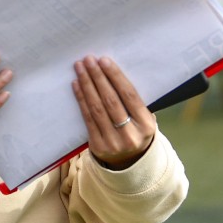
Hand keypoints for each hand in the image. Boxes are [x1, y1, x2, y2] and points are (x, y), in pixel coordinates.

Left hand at [72, 55, 155, 169]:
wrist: (129, 163)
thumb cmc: (135, 132)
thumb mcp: (143, 120)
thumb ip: (134, 102)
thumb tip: (113, 73)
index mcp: (146, 125)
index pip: (129, 95)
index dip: (115, 77)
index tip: (104, 61)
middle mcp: (130, 134)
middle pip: (111, 100)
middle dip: (98, 77)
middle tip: (88, 60)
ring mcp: (112, 142)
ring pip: (97, 108)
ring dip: (87, 84)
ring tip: (80, 68)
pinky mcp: (97, 146)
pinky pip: (87, 118)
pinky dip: (81, 99)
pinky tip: (76, 85)